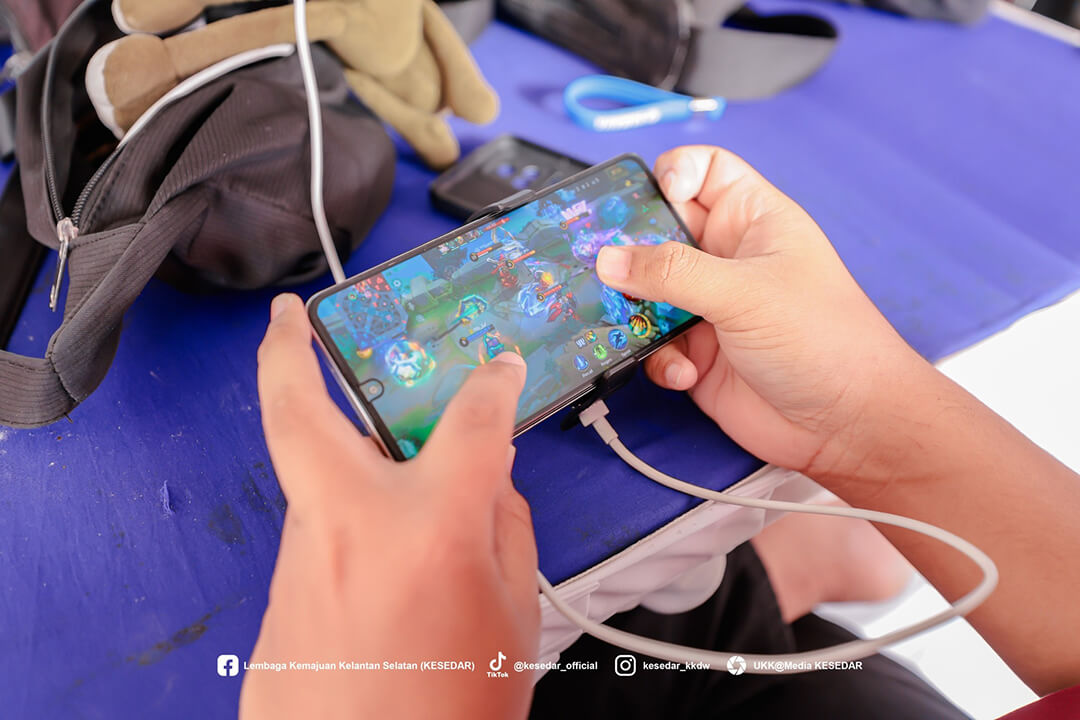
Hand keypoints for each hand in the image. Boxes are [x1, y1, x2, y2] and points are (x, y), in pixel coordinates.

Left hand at [240, 294, 538, 719]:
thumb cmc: (452, 711)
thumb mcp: (514, 616)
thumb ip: (502, 528)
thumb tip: (484, 479)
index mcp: (430, 526)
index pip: (470, 420)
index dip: (492, 383)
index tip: (498, 367)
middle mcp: (352, 524)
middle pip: (300, 410)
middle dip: (286, 351)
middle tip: (285, 316)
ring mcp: (303, 560)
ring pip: (315, 481)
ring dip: (339, 457)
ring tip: (388, 470)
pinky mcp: (279, 600)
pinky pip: (319, 538)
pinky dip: (349, 527)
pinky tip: (383, 562)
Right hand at [595, 145, 928, 479]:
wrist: (845, 423)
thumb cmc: (823, 339)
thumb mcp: (744, 291)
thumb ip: (671, 272)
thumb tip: (610, 259)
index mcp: (752, 221)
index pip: (705, 171)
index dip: (675, 172)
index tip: (652, 197)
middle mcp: (727, 259)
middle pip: (660, 233)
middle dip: (632, 250)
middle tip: (608, 265)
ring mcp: (709, 307)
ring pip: (647, 292)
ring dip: (636, 311)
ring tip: (637, 326)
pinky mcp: (698, 353)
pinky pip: (654, 344)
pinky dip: (659, 358)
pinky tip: (685, 372)